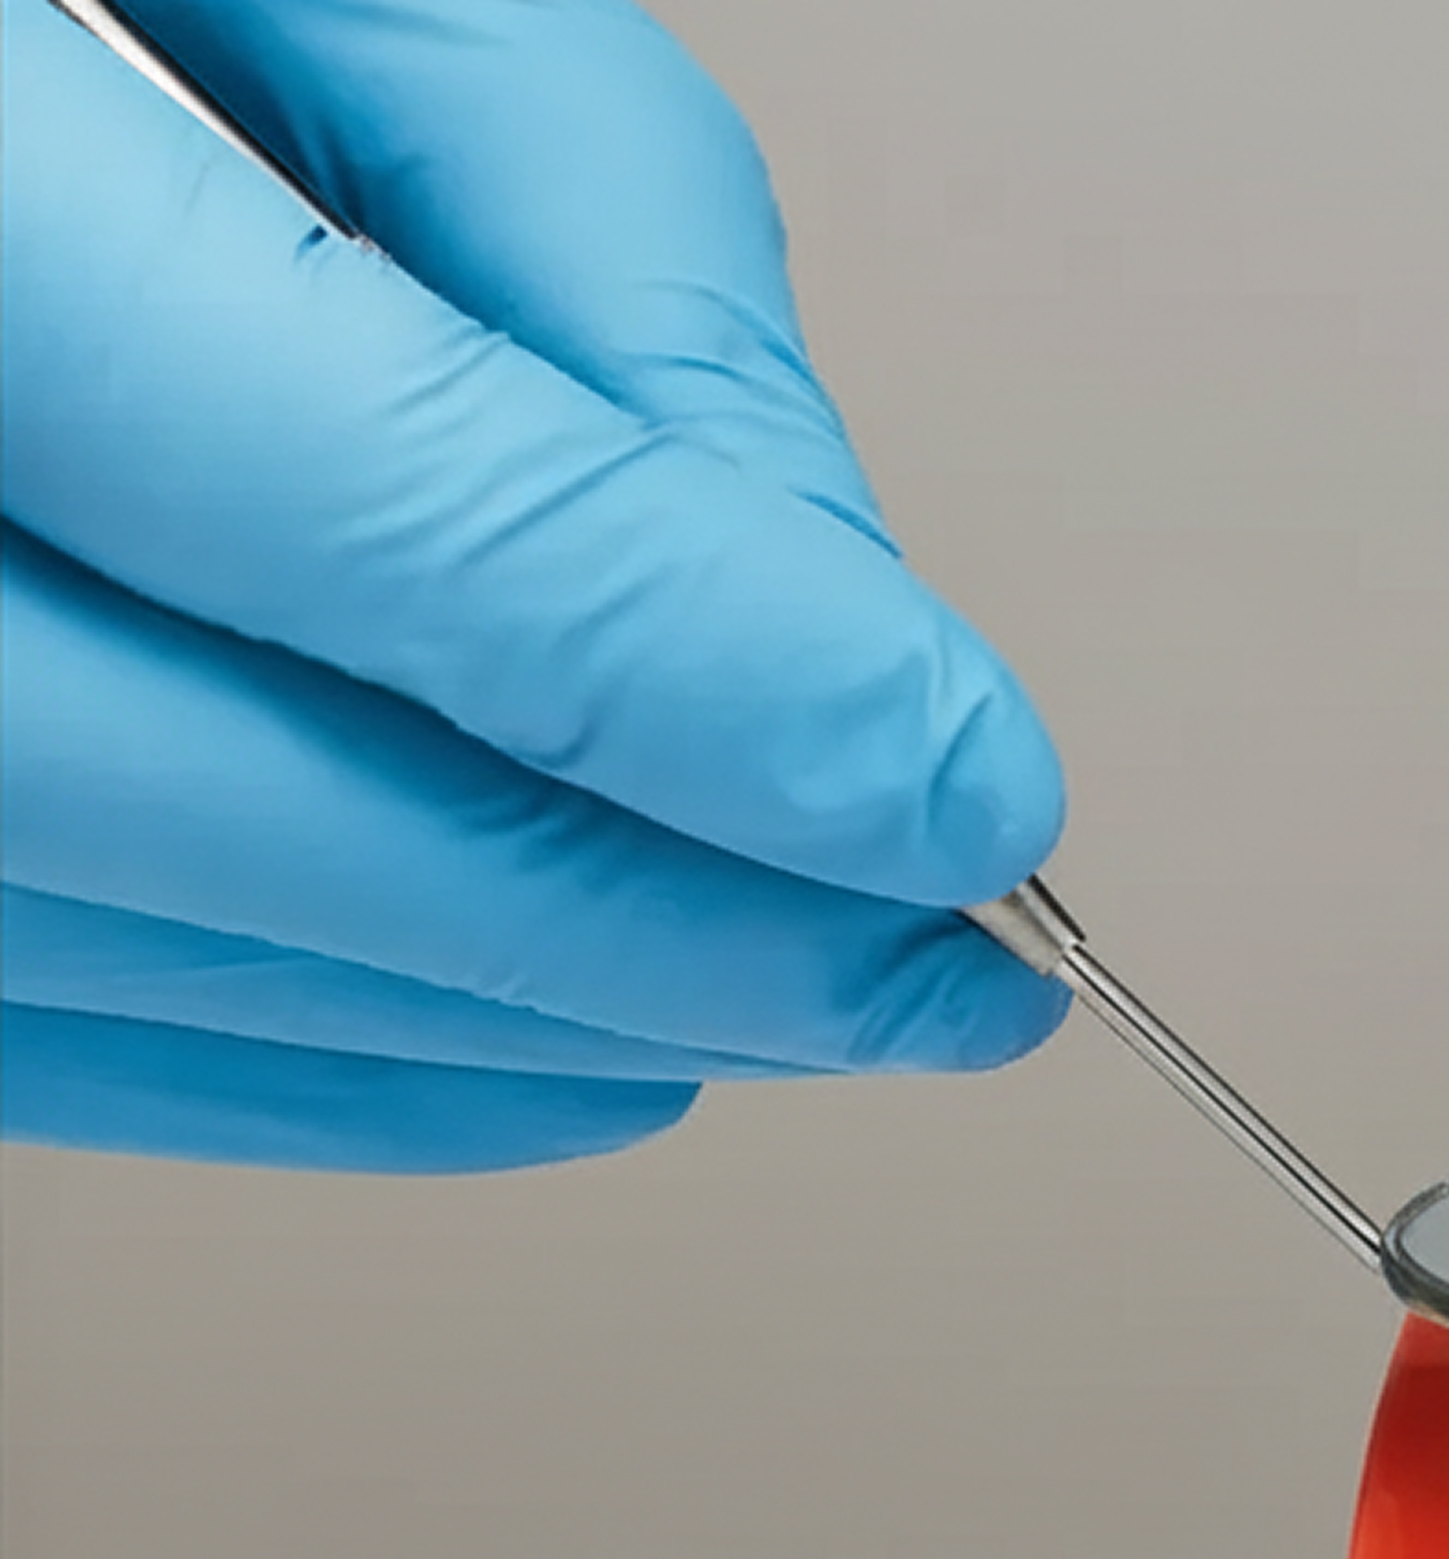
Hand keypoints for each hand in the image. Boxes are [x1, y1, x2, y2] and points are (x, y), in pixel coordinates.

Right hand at [0, 0, 1066, 1171]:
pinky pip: (53, 1021)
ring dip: (539, 1018)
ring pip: (179, 966)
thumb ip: (572, 220)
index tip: (972, 797)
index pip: (401, 524)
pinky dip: (331, 1062)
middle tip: (945, 976)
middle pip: (286, 816)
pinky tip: (570, 1053)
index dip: (728, 695)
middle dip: (673, 927)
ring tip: (817, 1010)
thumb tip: (818, 584)